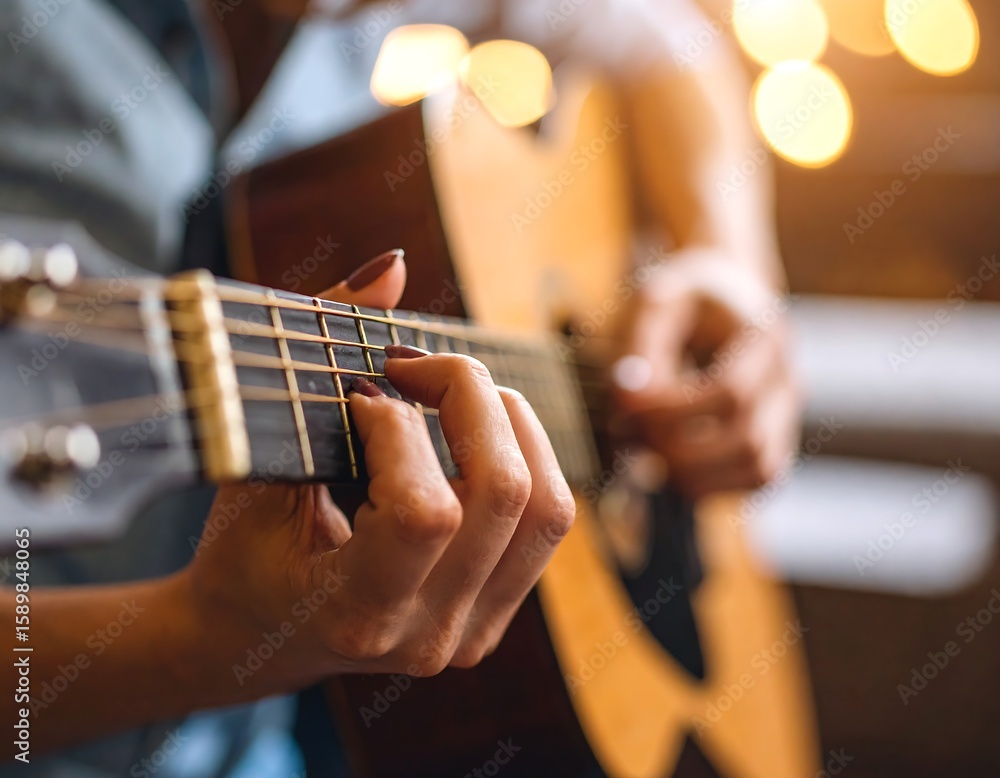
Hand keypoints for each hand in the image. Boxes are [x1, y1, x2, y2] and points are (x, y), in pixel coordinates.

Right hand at [179, 252, 573, 694]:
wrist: (254, 639)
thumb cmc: (242, 550)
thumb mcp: (259, 462)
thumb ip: (316, 358)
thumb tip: (395, 265)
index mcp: (355, 615)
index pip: (426, 512)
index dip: (399, 426)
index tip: (357, 395)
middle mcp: (428, 634)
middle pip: (504, 490)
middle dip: (467, 394)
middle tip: (413, 368)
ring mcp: (471, 631)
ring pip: (545, 503)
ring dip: (507, 419)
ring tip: (451, 392)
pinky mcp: (495, 615)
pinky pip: (549, 518)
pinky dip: (523, 452)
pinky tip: (472, 430)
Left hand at [610, 250, 799, 499]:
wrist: (721, 299)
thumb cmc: (683, 301)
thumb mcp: (655, 302)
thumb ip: (640, 347)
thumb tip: (628, 399)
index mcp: (765, 335)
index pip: (730, 392)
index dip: (673, 410)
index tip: (625, 405)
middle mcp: (787, 379)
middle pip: (749, 440)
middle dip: (679, 449)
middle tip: (630, 433)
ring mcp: (787, 414)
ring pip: (759, 470)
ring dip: (697, 474)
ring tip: (648, 450)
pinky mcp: (774, 439)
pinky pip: (756, 478)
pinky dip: (713, 483)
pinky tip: (672, 461)